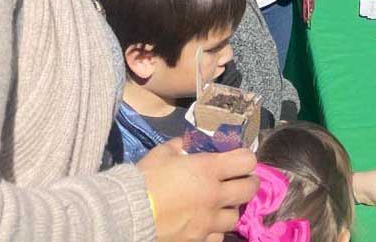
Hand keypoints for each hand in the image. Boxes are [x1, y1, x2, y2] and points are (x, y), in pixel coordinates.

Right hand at [137, 139, 258, 241]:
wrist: (126, 214)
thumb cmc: (145, 179)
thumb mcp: (161, 154)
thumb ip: (178, 146)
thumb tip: (185, 143)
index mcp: (208, 170)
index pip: (246, 161)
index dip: (245, 158)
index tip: (239, 159)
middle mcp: (214, 195)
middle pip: (249, 189)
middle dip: (249, 182)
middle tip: (241, 181)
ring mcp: (208, 221)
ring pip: (235, 216)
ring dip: (230, 209)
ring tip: (221, 205)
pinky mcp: (198, 240)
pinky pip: (217, 237)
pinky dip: (215, 231)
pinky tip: (207, 225)